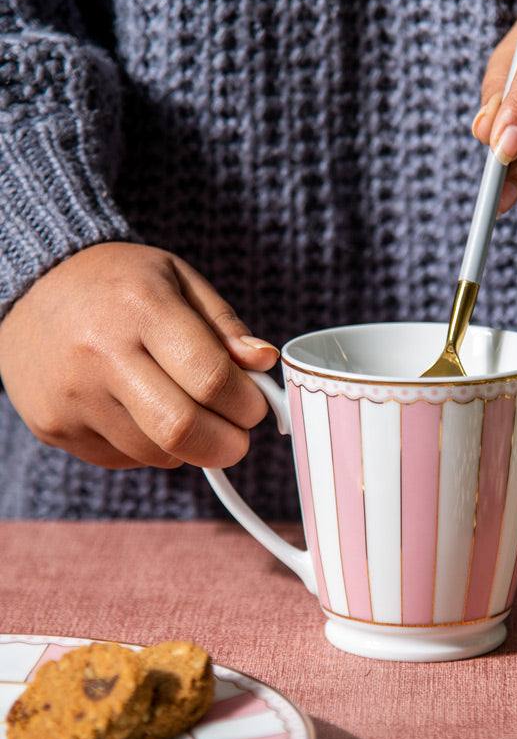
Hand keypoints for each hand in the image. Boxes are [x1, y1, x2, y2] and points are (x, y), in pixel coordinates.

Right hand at [0, 243, 277, 468]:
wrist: (31, 287)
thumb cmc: (119, 284)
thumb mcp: (178, 279)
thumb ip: (225, 325)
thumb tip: (263, 363)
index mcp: (142, 308)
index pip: (211, 378)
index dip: (247, 404)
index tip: (255, 406)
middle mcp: (101, 354)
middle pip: (183, 430)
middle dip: (228, 445)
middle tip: (238, 437)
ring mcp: (72, 397)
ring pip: (158, 453)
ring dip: (190, 446)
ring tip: (188, 412)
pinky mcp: (54, 427)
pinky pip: (125, 459)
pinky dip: (152, 448)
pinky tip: (145, 413)